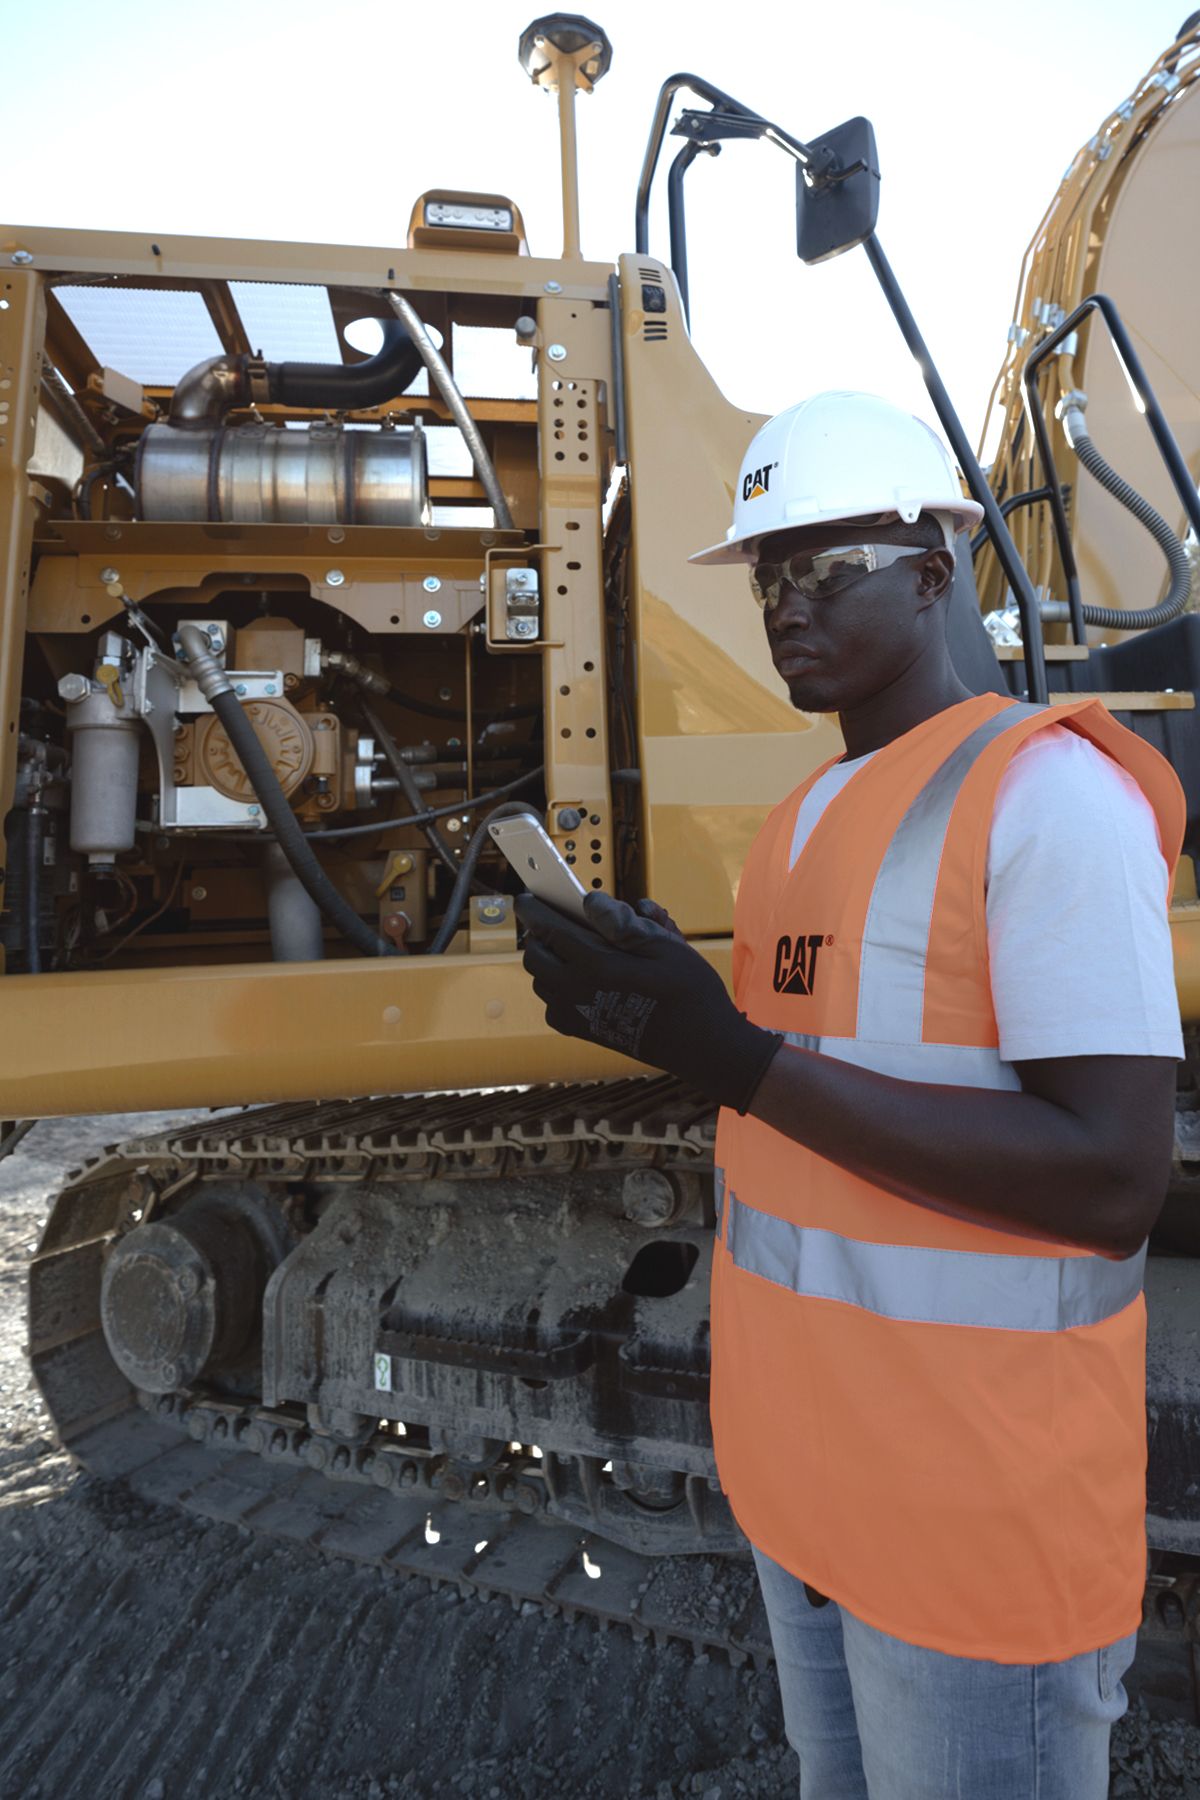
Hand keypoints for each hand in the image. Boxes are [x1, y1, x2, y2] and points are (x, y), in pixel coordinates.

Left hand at [517, 890, 781, 1113]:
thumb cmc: (689, 992)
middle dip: (540, 935)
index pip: (548, 929)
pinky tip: (589, 978)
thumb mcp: (665, 946)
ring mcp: (575, 1016)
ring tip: (582, 948)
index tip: (526, 896)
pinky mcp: (582, 1031)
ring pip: (541, 980)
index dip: (533, 908)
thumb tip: (590, 901)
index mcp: (595, 965)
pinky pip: (553, 1003)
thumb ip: (623, 923)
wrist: (701, 1047)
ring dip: (551, 960)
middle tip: (561, 921)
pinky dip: (560, 986)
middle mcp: (575, 992)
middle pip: (534, 956)